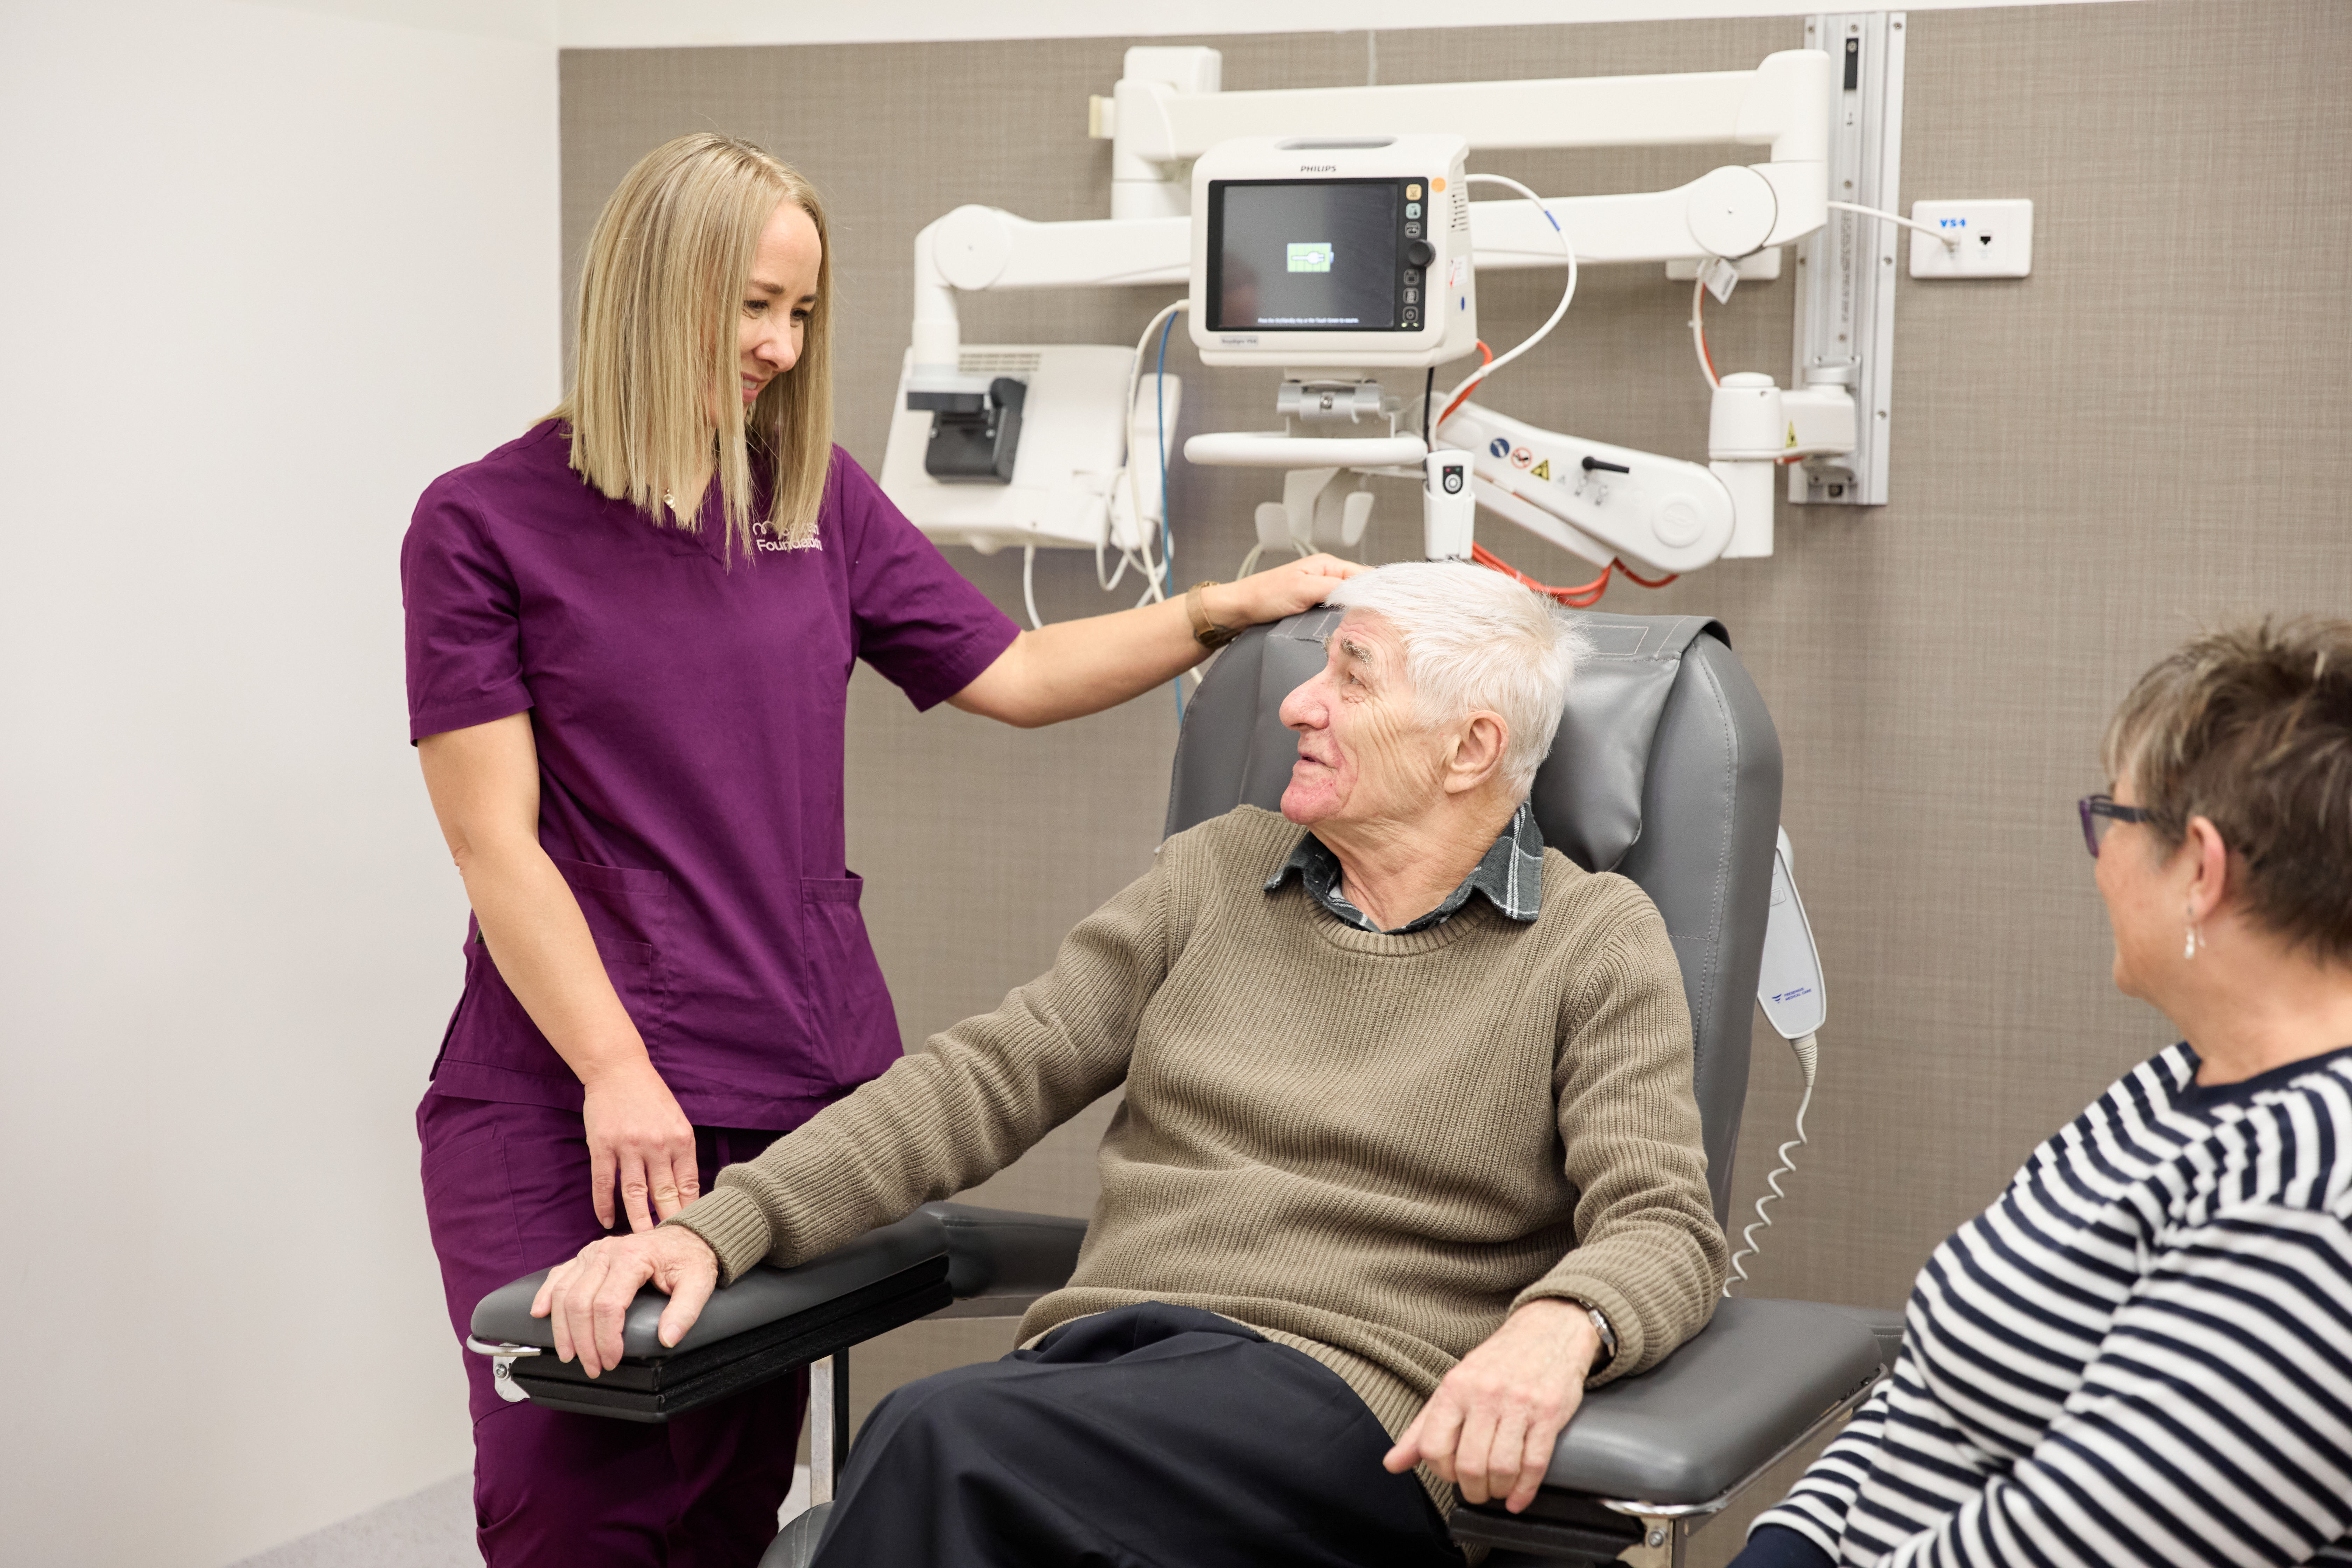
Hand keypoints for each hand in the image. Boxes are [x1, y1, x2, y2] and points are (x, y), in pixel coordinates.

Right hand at [529, 1225, 719, 1375]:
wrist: (687, 1236)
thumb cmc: (690, 1259)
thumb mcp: (699, 1282)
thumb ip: (685, 1311)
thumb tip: (668, 1339)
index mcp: (632, 1257)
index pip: (607, 1305)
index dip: (606, 1339)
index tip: (612, 1361)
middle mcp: (606, 1252)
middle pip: (580, 1302)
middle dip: (582, 1341)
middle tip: (593, 1367)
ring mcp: (592, 1253)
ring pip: (563, 1292)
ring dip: (562, 1328)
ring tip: (570, 1354)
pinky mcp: (585, 1256)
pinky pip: (558, 1276)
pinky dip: (546, 1295)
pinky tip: (539, 1314)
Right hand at [580, 1058, 698, 1231]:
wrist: (618, 1069)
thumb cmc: (650, 1097)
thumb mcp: (676, 1121)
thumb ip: (679, 1152)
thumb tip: (685, 1190)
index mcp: (680, 1139)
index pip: (688, 1185)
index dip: (688, 1211)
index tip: (689, 1231)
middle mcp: (657, 1145)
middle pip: (664, 1194)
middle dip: (667, 1223)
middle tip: (667, 1248)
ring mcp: (628, 1146)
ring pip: (635, 1194)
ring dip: (637, 1222)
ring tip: (639, 1244)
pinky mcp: (602, 1146)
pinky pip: (604, 1183)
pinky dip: (604, 1205)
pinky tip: (606, 1221)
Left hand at [1212, 553, 1368, 627]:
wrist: (1239, 609)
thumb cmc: (1264, 595)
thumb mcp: (1303, 589)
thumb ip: (1335, 589)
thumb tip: (1364, 593)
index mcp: (1328, 565)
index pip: (1364, 575)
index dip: (1377, 591)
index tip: (1389, 608)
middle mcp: (1328, 576)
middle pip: (1360, 590)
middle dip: (1370, 604)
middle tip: (1382, 622)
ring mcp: (1321, 592)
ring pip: (1350, 603)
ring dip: (1357, 614)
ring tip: (1369, 628)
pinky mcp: (1314, 607)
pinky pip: (1337, 612)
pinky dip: (1344, 620)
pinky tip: (1349, 630)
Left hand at [1383, 1299, 1599, 1511]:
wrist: (1547, 1331)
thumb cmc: (1497, 1364)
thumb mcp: (1454, 1387)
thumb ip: (1422, 1428)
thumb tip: (1391, 1463)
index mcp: (1455, 1388)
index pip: (1433, 1447)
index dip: (1440, 1471)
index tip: (1452, 1475)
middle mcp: (1485, 1394)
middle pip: (1469, 1464)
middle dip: (1472, 1489)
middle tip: (1477, 1491)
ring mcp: (1519, 1403)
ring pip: (1501, 1468)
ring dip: (1498, 1490)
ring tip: (1498, 1490)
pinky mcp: (1548, 1413)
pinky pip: (1534, 1463)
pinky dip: (1524, 1490)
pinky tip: (1518, 1498)